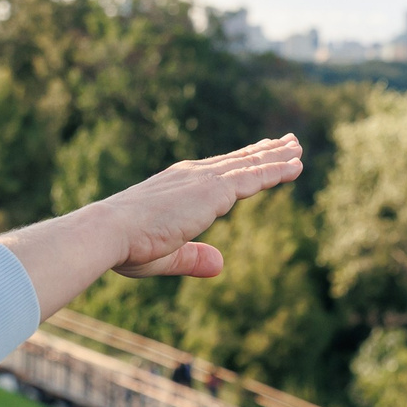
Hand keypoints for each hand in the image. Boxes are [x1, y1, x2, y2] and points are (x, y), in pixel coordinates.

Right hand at [0, 135, 303, 315]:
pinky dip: (276, 170)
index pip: (218, 171)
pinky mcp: (213, 191)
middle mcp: (192, 176)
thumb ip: (194, 258)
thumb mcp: (166, 255)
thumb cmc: (125, 247)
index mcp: (177, 186)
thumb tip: (221, 264)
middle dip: (265, 151)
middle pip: (238, 160)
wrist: (108, 232)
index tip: (259, 153)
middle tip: (288, 142)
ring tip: (298, 148)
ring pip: (250, 164)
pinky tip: (295, 165)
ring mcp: (204, 181)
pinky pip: (254, 177)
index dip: (242, 162)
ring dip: (277, 156)